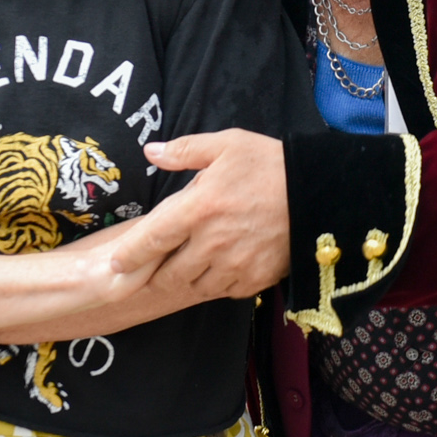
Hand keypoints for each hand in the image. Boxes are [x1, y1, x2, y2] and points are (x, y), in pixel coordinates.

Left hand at [107, 130, 290, 299]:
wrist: (319, 192)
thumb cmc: (270, 165)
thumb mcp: (227, 145)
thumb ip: (185, 151)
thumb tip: (151, 151)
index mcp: (199, 208)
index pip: (151, 240)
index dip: (130, 256)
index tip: (117, 265)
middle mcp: (213, 242)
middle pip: (168, 273)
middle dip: (156, 273)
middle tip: (153, 267)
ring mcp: (235, 266)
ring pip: (194, 285)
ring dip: (186, 278)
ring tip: (189, 263)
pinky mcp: (255, 280)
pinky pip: (224, 291)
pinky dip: (216, 283)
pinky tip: (220, 266)